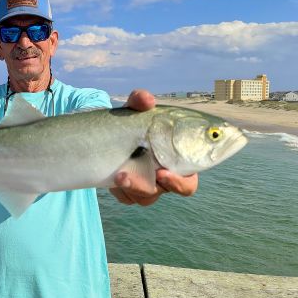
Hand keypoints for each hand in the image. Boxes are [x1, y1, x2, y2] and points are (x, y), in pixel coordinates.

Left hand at [109, 89, 198, 205]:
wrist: (107, 129)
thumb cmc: (131, 119)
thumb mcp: (135, 107)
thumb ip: (141, 100)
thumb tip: (147, 100)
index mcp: (177, 159)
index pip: (189, 180)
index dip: (181, 182)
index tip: (163, 172)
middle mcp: (166, 174)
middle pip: (172, 191)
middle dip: (164, 186)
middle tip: (153, 176)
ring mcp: (148, 184)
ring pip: (147, 197)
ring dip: (134, 188)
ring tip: (120, 175)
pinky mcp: (129, 189)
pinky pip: (127, 198)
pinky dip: (121, 190)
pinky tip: (113, 179)